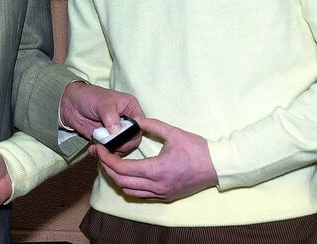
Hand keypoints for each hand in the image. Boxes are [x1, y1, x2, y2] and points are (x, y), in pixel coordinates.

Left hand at [60, 82, 143, 154]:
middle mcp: (126, 121)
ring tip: (99, 149)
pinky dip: (102, 154)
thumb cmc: (88, 96)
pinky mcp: (105, 139)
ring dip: (111, 151)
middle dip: (122, 145)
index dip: (134, 134)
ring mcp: (115, 131)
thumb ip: (110, 115)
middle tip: (110, 146)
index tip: (122, 139)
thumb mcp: (101, 102)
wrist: (69, 103)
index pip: (140, 125)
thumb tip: (117, 131)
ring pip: (121, 147)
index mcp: (130, 108)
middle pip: (133, 140)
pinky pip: (109, 151)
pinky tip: (94, 149)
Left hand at [90, 117, 216, 200]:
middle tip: (100, 155)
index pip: (122, 168)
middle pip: (121, 181)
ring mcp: (161, 194)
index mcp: (156, 169)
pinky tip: (128, 174)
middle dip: (107, 168)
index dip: (107, 159)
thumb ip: (152, 125)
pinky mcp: (165, 197)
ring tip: (111, 164)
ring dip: (117, 179)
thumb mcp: (173, 132)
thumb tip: (135, 119)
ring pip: (129, 191)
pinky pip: (141, 195)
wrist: (216, 166)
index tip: (100, 149)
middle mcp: (156, 185)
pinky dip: (129, 186)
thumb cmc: (196, 149)